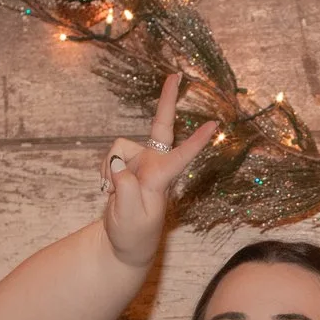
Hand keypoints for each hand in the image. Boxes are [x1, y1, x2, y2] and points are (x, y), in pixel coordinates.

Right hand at [100, 71, 220, 269]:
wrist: (123, 244)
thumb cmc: (132, 235)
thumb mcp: (128, 216)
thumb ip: (124, 189)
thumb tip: (118, 163)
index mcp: (162, 179)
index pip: (182, 156)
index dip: (197, 140)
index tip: (215, 124)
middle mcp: (154, 166)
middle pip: (161, 127)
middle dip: (167, 101)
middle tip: (176, 75)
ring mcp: (141, 164)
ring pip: (119, 147)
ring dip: (109, 167)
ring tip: (110, 192)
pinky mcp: (128, 166)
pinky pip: (111, 156)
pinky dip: (105, 170)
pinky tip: (108, 188)